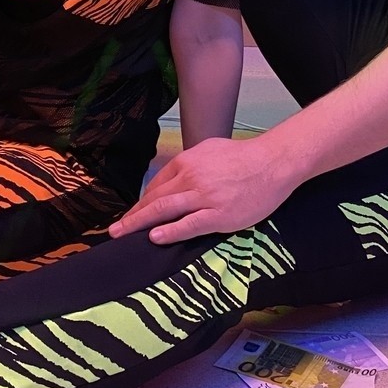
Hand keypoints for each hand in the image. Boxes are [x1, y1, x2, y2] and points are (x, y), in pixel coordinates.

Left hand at [108, 135, 294, 245]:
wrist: (272, 163)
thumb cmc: (243, 157)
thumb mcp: (210, 150)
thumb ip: (190, 164)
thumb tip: (173, 179)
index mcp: (188, 161)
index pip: (157, 184)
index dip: (142, 201)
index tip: (132, 214)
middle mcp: (191, 177)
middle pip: (155, 199)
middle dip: (133, 215)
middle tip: (115, 229)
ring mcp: (204, 197)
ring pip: (164, 211)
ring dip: (140, 223)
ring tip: (123, 234)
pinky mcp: (218, 215)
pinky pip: (188, 225)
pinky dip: (169, 231)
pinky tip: (155, 237)